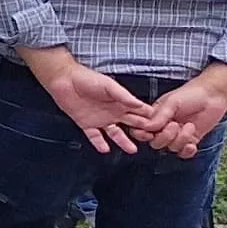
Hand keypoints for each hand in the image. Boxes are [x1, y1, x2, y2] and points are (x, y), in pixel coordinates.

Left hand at [25, 48, 156, 154]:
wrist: (64, 80)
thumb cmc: (86, 78)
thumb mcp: (109, 85)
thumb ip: (124, 96)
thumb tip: (139, 104)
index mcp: (121, 102)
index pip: (140, 112)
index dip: (150, 119)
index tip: (163, 127)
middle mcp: (113, 112)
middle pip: (132, 124)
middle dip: (143, 131)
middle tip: (153, 139)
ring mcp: (101, 119)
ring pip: (116, 134)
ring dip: (124, 142)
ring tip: (133, 150)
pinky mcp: (86, 124)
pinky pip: (95, 137)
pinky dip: (100, 143)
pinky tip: (106, 149)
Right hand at [129, 65, 226, 157]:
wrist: (213, 96)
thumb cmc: (190, 94)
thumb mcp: (172, 102)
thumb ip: (160, 115)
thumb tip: (147, 127)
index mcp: (155, 117)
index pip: (141, 130)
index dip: (143, 134)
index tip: (150, 132)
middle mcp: (164, 128)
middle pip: (155, 143)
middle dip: (165, 137)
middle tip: (175, 124)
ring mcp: (177, 135)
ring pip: (171, 148)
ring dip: (181, 139)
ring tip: (190, 126)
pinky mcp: (191, 140)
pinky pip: (183, 153)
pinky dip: (187, 151)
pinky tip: (192, 144)